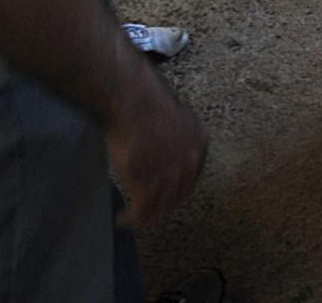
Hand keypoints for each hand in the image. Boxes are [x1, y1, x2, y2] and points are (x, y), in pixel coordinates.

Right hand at [107, 65, 205, 228]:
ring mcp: (171, 176)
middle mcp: (190, 163)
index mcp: (199, 144)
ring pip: (160, 207)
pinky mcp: (148, 186)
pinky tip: (122, 219)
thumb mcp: (175, 117)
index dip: (177, 188)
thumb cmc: (146, 103)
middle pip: (178, 195)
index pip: (192, 176)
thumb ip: (176, 134)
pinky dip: (131, 219)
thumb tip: (167, 141)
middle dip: (163, 205)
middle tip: (149, 211)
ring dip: (146, 217)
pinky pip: (141, 211)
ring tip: (133, 220)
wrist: (134, 102)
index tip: (164, 194)